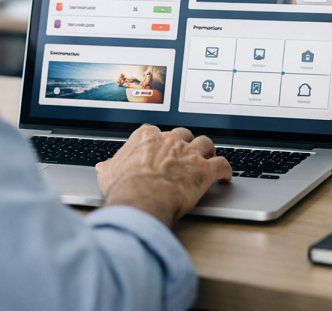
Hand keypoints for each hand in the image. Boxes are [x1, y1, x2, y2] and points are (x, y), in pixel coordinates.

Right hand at [95, 125, 231, 227]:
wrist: (141, 198)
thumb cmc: (125, 186)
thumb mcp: (108, 173)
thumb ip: (110, 166)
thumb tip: (104, 167)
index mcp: (146, 136)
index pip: (157, 132)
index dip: (161, 142)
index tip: (161, 148)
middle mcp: (170, 140)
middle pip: (184, 134)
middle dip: (186, 142)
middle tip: (187, 152)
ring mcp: (188, 153)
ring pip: (205, 144)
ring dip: (208, 151)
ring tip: (209, 156)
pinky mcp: (204, 170)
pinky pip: (222, 165)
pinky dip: (226, 170)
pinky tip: (226, 176)